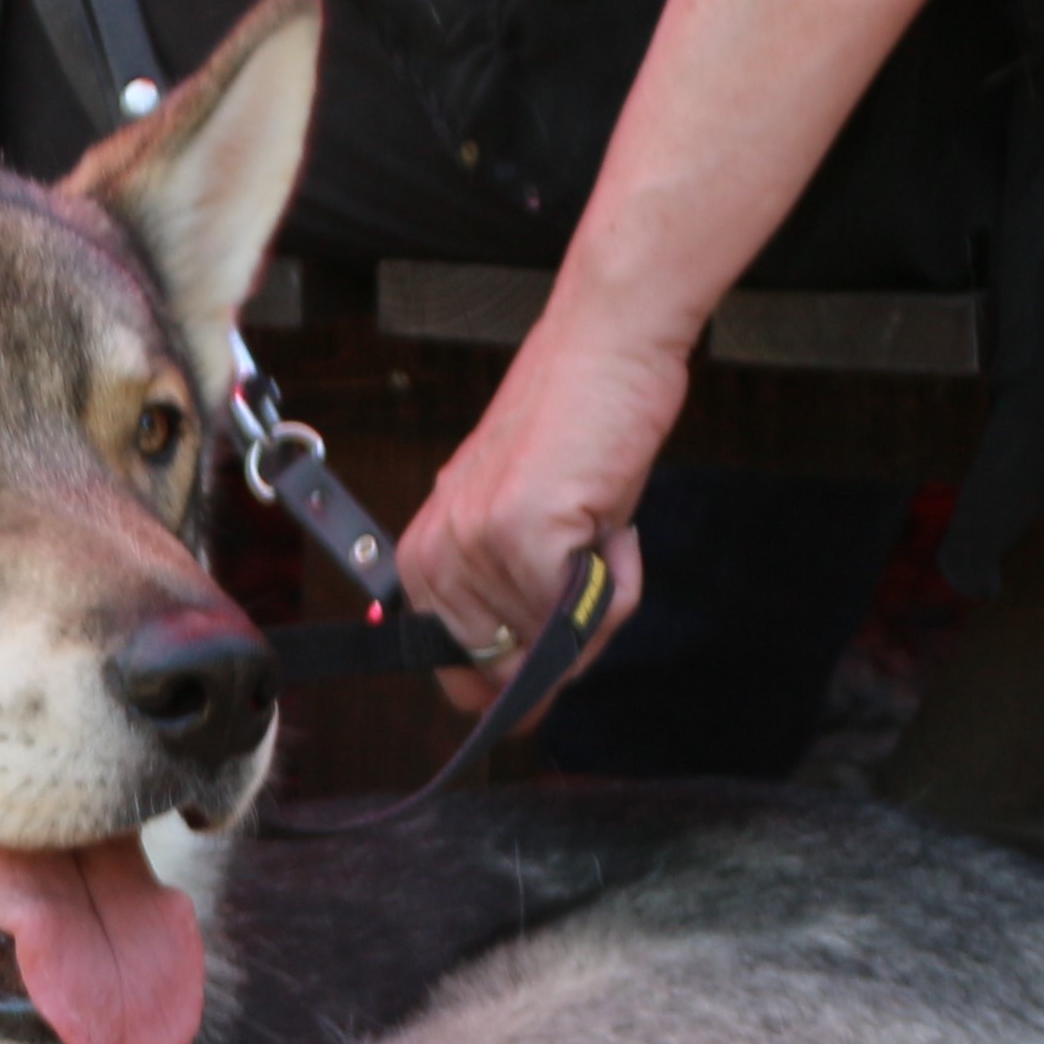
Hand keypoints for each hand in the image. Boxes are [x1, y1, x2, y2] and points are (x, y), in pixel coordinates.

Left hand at [397, 297, 681, 714]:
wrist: (604, 346)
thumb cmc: (573, 431)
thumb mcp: (523, 530)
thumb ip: (512, 607)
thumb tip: (524, 697)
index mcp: (423, 562)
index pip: (462, 678)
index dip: (520, 682)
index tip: (556, 661)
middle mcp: (436, 559)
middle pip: (517, 672)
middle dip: (573, 638)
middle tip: (593, 561)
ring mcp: (474, 549)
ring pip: (558, 647)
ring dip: (603, 601)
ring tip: (601, 527)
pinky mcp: (520, 537)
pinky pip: (585, 616)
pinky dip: (620, 583)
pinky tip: (614, 528)